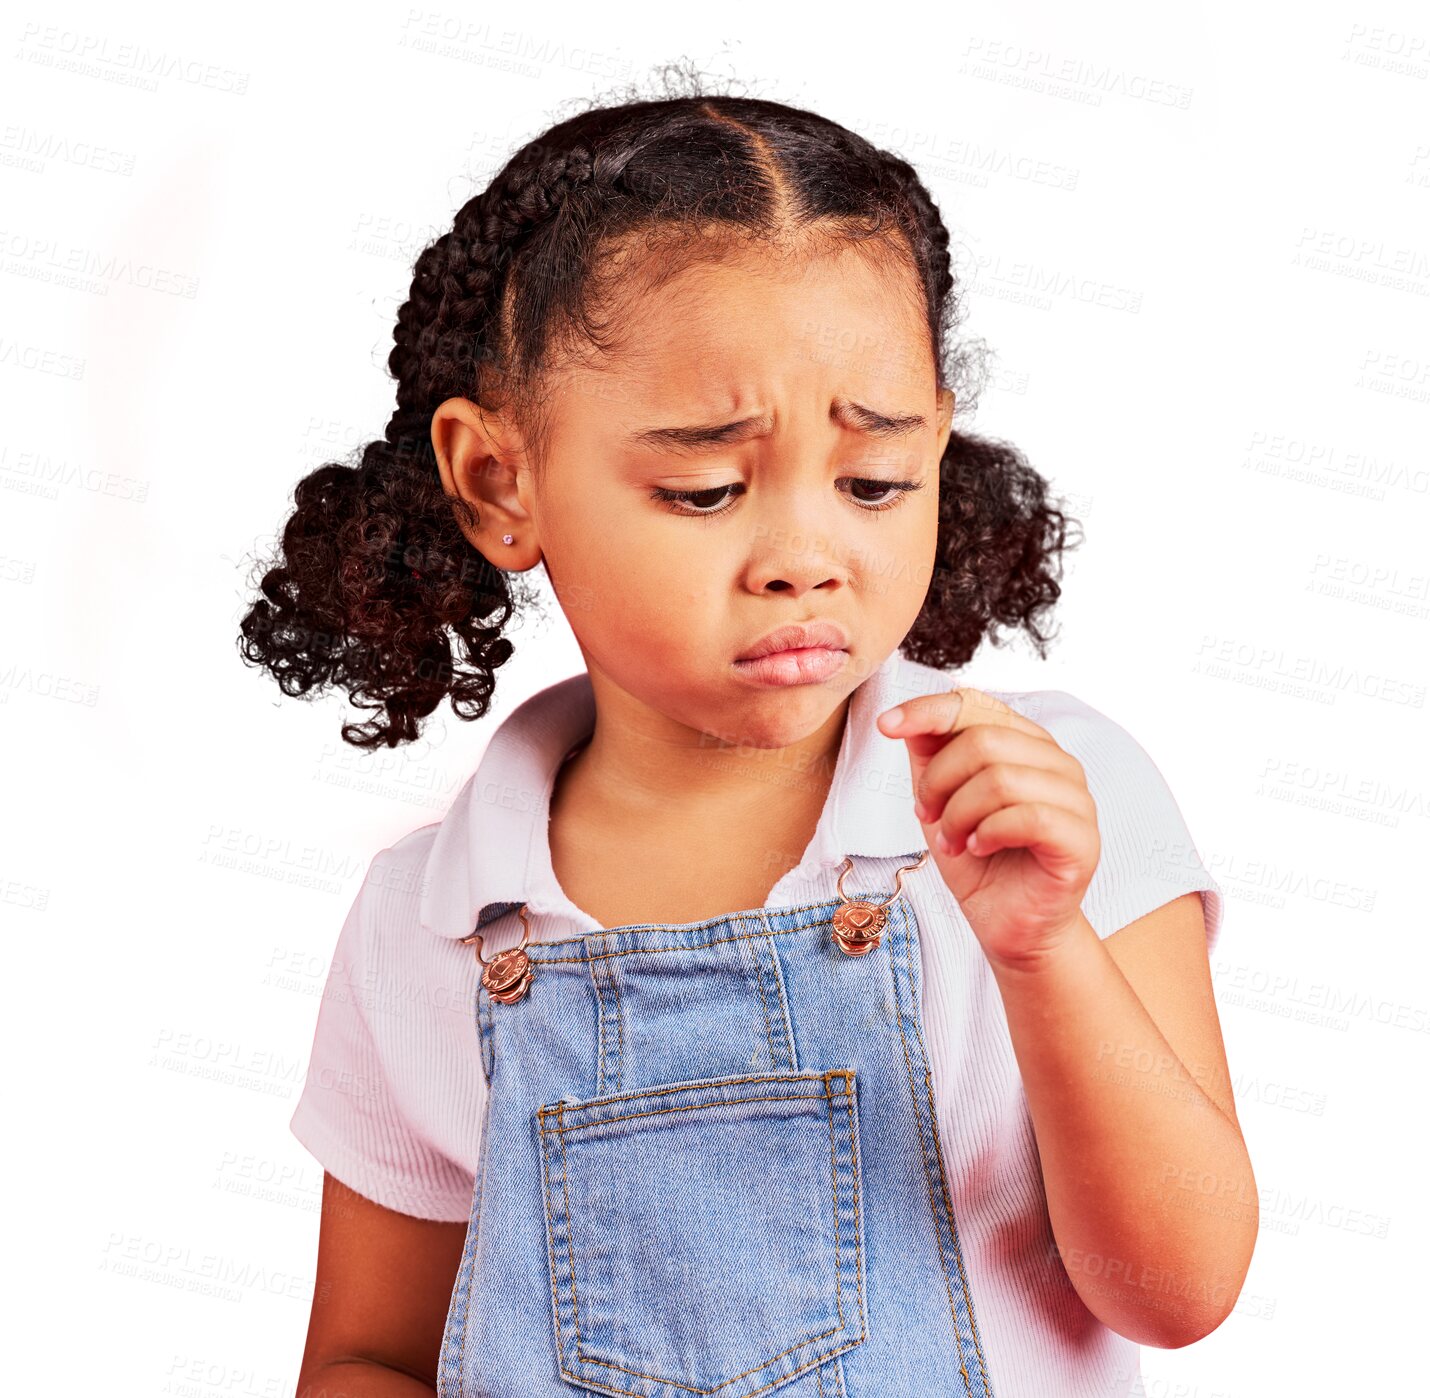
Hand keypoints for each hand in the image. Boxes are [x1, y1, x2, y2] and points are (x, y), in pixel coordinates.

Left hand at [877, 686, 1099, 969]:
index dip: (926, 711)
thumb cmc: (977, 858)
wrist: (1007, 924)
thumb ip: (930, 754)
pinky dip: (988, 832)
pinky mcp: (1081, 838)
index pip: (975, 704)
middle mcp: (1056, 762)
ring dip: (958, 815)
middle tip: (926, 815)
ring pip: (1001, 778)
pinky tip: (977, 848)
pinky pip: (1028, 817)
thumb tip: (904, 717)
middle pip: (983, 740)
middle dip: (939, 781)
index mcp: (1024, 742)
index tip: (885, 727)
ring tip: (951, 842)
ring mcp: (1075, 798)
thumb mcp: (939, 798)